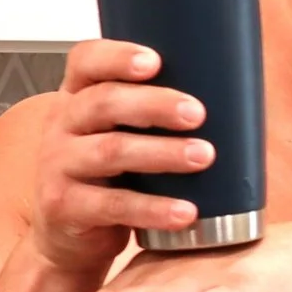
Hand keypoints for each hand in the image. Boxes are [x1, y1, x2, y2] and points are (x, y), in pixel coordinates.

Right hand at [26, 40, 214, 276]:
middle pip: (104, 102)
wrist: (66, 234)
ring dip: (162, 153)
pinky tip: (185, 211)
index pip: (86, 61)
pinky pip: (113, 206)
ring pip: (111, 152)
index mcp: (77, 96)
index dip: (117, 57)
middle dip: (155, 105)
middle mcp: (63, 124)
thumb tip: (232, 99)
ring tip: (204, 156)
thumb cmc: (106, 174)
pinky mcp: (65, 206)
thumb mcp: (118, 134)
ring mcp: (59, 165)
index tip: (156, 60)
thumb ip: (151, 112)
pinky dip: (153, 209)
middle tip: (198, 113)